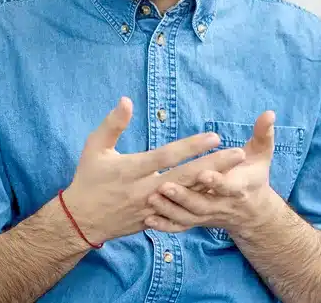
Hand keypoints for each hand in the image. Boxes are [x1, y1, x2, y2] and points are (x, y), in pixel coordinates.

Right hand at [60, 97, 248, 245]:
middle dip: (214, 166)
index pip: (166, 157)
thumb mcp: (94, 147)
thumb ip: (112, 124)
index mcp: (131, 170)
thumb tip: (126, 100)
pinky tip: (218, 195)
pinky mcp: (154, 220)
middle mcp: (144, 190)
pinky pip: (181, 212)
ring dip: (212, 184)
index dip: (191, 147)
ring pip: (187, 196)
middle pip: (185, 177)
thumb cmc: (88, 178)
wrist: (81, 220)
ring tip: (236, 173)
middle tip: (239, 154)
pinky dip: (200, 203)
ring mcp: (151, 208)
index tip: (213, 137)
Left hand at [144, 110, 279, 234]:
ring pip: (188, 217)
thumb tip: (269, 113)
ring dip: (170, 210)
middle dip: (184, 197)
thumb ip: (264, 134)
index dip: (216, 181)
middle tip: (164, 186)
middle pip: (202, 204)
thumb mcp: (262, 155)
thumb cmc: (253, 175)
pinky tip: (148, 221)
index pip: (228, 187)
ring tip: (152, 200)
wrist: (253, 212)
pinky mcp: (197, 222)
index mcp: (239, 188)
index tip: (203, 173)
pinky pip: (180, 227)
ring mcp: (208, 216)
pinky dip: (165, 226)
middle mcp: (223, 205)